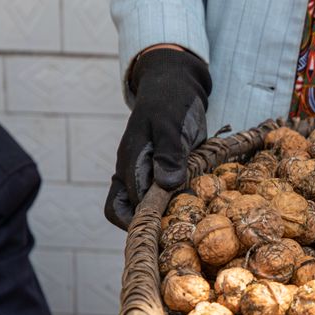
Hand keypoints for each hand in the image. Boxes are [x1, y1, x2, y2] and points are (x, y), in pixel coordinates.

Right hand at [105, 48, 211, 229]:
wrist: (174, 86)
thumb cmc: (172, 103)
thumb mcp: (173, 125)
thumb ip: (169, 154)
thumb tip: (166, 184)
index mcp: (130, 164)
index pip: (130, 206)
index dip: (149, 220)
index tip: (174, 225)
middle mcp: (130, 174)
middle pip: (125, 214)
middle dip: (149, 226)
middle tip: (178, 228)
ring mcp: (141, 176)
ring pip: (138, 209)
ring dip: (159, 218)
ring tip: (184, 222)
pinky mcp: (156, 176)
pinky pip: (155, 200)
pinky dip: (168, 207)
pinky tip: (189, 208)